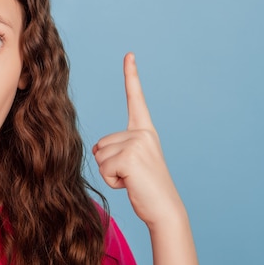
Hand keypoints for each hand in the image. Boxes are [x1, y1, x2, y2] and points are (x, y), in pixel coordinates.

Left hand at [93, 53, 183, 228]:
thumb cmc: (146, 189)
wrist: (165, 210)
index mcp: (145, 131)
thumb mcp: (131, 163)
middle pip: (101, 143)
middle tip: (132, 175)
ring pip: (100, 156)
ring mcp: (137, 143)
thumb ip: (117, 149)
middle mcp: (143, 133)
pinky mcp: (130, 156)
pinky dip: (112, 180)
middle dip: (109, 164)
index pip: (136, 99)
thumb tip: (99, 150)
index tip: (129, 54)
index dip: (131, 76)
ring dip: (111, 173)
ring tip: (133, 179)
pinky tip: (130, 184)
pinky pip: (103, 167)